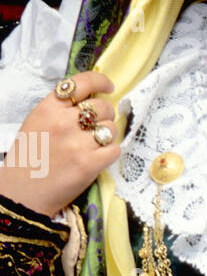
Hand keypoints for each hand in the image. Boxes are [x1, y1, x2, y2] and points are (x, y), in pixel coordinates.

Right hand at [0, 72, 119, 217]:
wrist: (22, 192)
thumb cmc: (29, 158)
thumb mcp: (37, 122)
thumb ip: (60, 108)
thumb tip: (91, 99)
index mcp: (48, 108)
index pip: (81, 83)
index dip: (100, 82)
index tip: (108, 87)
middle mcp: (63, 122)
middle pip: (102, 107)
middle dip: (105, 115)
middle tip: (97, 126)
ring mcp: (77, 144)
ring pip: (111, 129)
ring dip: (107, 136)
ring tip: (94, 145)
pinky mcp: (89, 165)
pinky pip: (115, 150)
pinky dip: (110, 154)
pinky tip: (98, 158)